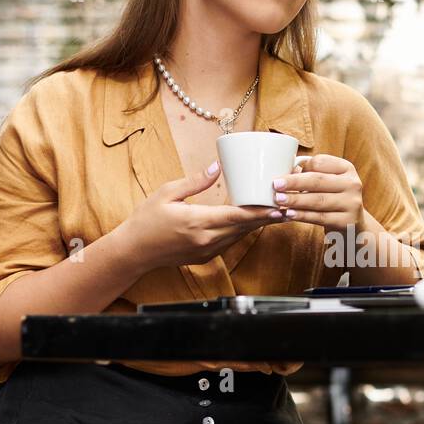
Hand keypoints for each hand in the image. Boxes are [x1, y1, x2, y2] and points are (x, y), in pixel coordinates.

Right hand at [119, 161, 287, 270]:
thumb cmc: (146, 220)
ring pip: (240, 236)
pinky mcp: (206, 257)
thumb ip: (194, 182)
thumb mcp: (167, 193)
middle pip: (245, 228)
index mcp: (198, 223)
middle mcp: (207, 240)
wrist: (134, 252)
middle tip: (290, 205)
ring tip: (279, 212)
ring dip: (258, 225)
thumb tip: (217, 166)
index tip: (281, 206)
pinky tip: (253, 222)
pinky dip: (243, 231)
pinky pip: (230, 242)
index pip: (238, 217)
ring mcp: (207, 251)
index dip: (263, 212)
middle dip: (269, 217)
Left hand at [272, 153, 364, 233]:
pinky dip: (302, 216)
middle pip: (318, 181)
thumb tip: (286, 171)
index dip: (301, 167)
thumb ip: (310, 174)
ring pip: (318, 200)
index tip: (284, 173)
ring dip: (296, 200)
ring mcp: (352, 203)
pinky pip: (320, 217)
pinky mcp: (347, 221)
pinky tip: (289, 214)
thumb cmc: (332, 198)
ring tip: (278, 200)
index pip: (320, 163)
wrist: (353, 225)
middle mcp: (353, 183)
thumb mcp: (328, 182)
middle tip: (275, 184)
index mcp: (347, 168)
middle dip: (294, 182)